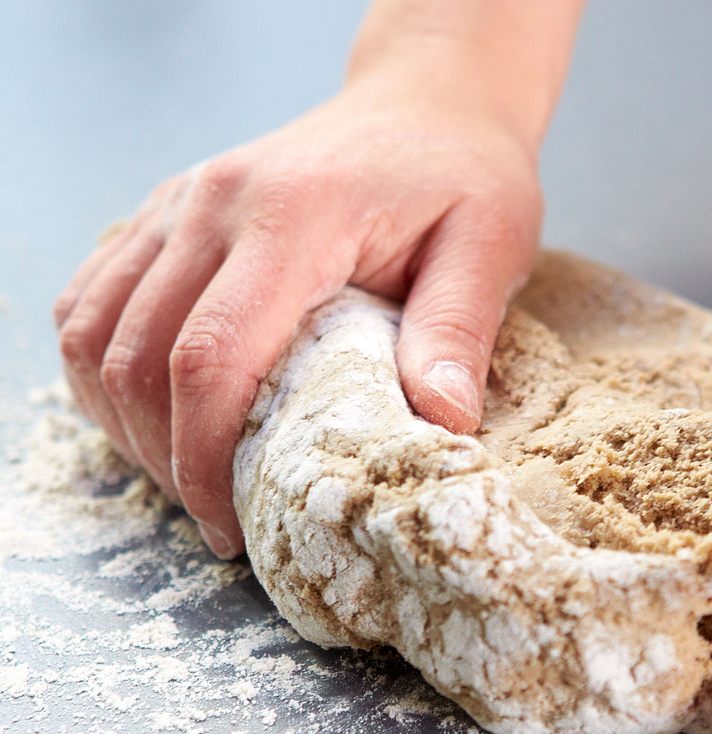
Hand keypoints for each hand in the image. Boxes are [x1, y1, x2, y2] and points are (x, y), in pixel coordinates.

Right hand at [53, 73, 541, 557]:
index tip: (231, 524)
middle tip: (218, 519)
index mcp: (294, 216)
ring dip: (124, 420)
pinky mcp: (168, 211)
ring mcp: (180, 202)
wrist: (428, 103)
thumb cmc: (463, 176)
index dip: (204, 456)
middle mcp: (214, 203)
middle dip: (164, 458)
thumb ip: (458, 331)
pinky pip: (93, 299)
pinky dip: (103, 367)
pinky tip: (151, 412)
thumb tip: (441, 426)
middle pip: (137, 355)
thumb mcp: (490, 245)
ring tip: (185, 476)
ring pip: (95, 331)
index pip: (212, 355)